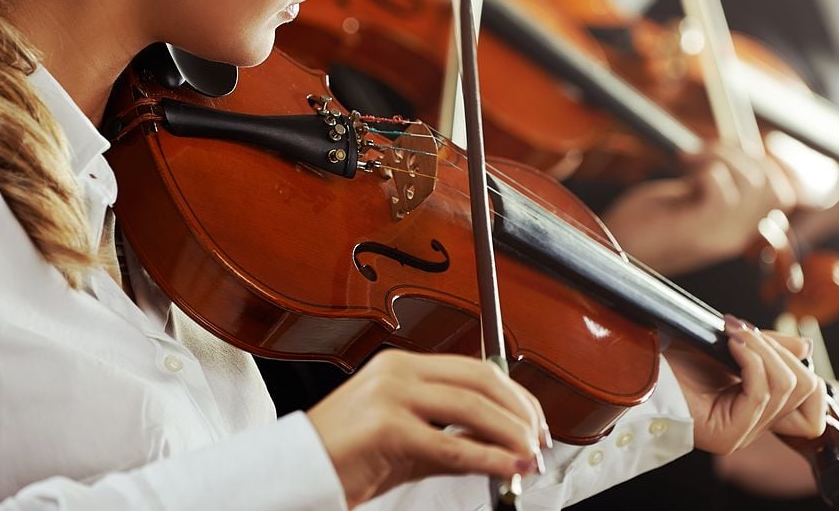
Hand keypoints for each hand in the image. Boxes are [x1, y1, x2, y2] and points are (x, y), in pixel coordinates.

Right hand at [307, 350, 550, 507]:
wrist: (298, 473)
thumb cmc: (348, 457)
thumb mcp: (409, 439)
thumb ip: (454, 435)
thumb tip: (503, 444)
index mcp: (403, 365)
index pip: (475, 369)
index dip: (515, 395)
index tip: (536, 423)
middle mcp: (398, 371)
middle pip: (480, 380)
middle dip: (520, 412)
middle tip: (540, 442)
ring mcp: (390, 395)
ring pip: (471, 408)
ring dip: (511, 435)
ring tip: (530, 459)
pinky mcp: (385, 428)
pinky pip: (450, 445)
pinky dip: (488, 459)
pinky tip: (508, 470)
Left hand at [603, 143, 795, 274]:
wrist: (606, 250)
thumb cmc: (638, 221)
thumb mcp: (684, 197)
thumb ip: (712, 182)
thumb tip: (732, 152)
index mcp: (734, 229)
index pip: (781, 195)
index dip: (761, 162)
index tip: (724, 147)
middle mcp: (734, 237)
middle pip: (776, 189)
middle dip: (744, 156)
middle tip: (706, 148)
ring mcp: (717, 237)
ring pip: (754, 185)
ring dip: (722, 157)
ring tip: (689, 156)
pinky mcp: (695, 232)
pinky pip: (720, 190)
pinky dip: (704, 167)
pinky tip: (681, 164)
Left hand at [665, 315, 825, 454]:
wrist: (636, 368)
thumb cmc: (673, 360)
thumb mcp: (729, 349)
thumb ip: (766, 350)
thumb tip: (806, 347)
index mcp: (760, 407)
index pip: (810, 397)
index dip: (797, 361)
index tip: (761, 335)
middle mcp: (756, 424)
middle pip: (805, 389)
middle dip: (778, 349)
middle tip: (742, 329)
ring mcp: (744, 432)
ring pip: (786, 387)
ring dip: (762, 350)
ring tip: (734, 334)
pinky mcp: (729, 434)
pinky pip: (760, 393)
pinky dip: (750, 361)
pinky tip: (731, 345)